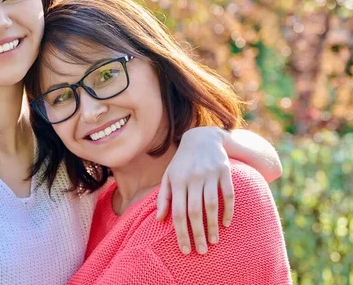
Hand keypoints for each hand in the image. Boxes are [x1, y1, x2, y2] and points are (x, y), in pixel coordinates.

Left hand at [156, 127, 234, 254]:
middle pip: (195, 211)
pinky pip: (228, 194)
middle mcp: (193, 178)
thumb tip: (159, 219)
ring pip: (212, 205)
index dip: (181, 232)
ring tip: (213, 241)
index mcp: (177, 180)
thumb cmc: (182, 162)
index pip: (178, 211)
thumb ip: (163, 197)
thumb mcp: (169, 175)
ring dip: (213, 226)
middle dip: (197, 233)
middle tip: (201, 250)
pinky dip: (228, 210)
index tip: (185, 249)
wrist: (203, 137)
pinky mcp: (224, 171)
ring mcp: (209, 174)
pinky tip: (226, 223)